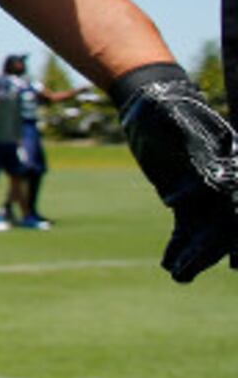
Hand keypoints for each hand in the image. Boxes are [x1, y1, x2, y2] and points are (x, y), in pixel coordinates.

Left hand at [114, 63, 237, 282]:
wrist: (148, 103)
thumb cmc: (166, 108)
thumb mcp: (178, 122)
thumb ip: (197, 146)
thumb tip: (216, 178)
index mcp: (230, 162)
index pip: (237, 198)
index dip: (236, 225)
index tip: (234, 251)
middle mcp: (225, 182)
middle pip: (225, 222)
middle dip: (212, 248)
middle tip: (192, 269)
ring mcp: (205, 194)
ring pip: (206, 231)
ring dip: (195, 254)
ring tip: (178, 274)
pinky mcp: (185, 202)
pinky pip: (186, 230)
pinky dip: (180, 247)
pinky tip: (170, 266)